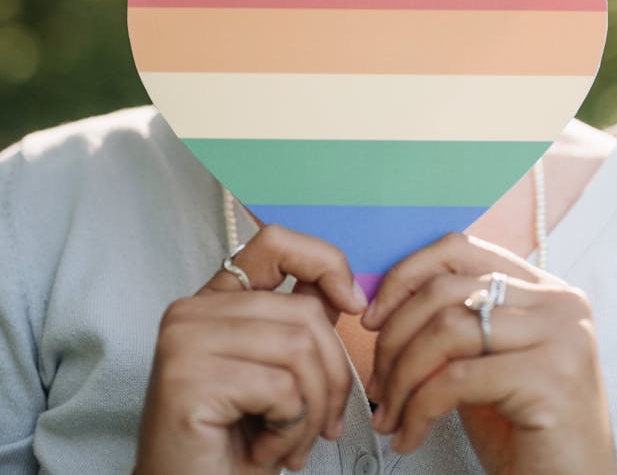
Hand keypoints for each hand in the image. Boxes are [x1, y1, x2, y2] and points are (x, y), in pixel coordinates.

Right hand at [134, 224, 366, 474]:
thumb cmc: (233, 446)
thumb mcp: (276, 373)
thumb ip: (299, 325)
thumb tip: (346, 293)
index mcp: (213, 300)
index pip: (274, 243)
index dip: (324, 262)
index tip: (353, 304)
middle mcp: (191, 311)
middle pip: (303, 312)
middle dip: (332, 376)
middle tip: (324, 425)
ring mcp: (184, 342)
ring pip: (299, 350)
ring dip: (312, 410)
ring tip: (291, 443)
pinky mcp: (187, 380)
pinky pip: (281, 389)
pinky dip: (290, 429)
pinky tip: (265, 452)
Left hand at [363, 233, 615, 474]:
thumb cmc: (527, 433)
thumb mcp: (489, 363)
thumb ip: (458, 325)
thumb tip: (386, 307)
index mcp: (544, 289)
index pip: (460, 250)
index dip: (406, 275)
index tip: (374, 317)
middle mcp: (558, 304)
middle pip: (446, 289)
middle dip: (395, 337)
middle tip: (376, 382)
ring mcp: (559, 337)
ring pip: (447, 329)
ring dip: (402, 376)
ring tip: (390, 413)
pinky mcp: (549, 378)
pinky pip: (456, 379)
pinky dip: (419, 407)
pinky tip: (410, 433)